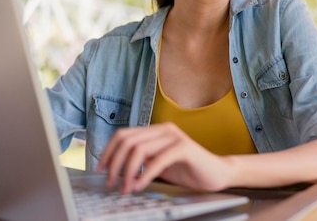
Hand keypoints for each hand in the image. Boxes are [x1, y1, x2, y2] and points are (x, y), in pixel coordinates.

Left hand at [96, 122, 232, 193]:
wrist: (217, 173)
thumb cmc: (188, 169)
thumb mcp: (158, 164)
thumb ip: (141, 160)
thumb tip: (114, 168)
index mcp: (156, 130)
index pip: (123, 135)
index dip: (108, 152)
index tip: (100, 170)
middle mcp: (164, 129)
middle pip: (127, 141)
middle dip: (114, 163)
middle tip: (110, 182)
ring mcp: (174, 136)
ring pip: (139, 150)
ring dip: (128, 172)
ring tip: (125, 188)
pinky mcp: (184, 148)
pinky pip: (157, 160)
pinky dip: (145, 175)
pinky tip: (140, 186)